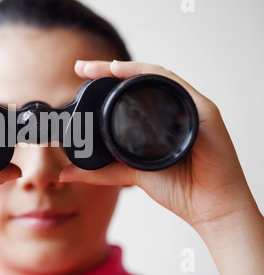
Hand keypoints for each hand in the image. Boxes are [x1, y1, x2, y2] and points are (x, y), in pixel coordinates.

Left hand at [60, 60, 263, 274]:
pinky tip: (126, 72)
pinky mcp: (204, 110)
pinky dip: (148, 75)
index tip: (79, 74)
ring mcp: (190, 106)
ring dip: (124, 68)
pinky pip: (173, 84)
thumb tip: (65, 173)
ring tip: (98, 67)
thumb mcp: (130, 175)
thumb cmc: (178, 190)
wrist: (209, 208)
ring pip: (154, 77)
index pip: (130, 92)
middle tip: (81, 66)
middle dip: (108, 69)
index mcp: (159, 120)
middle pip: (139, 80)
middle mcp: (174, 108)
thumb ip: (100, 172)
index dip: (105, 81)